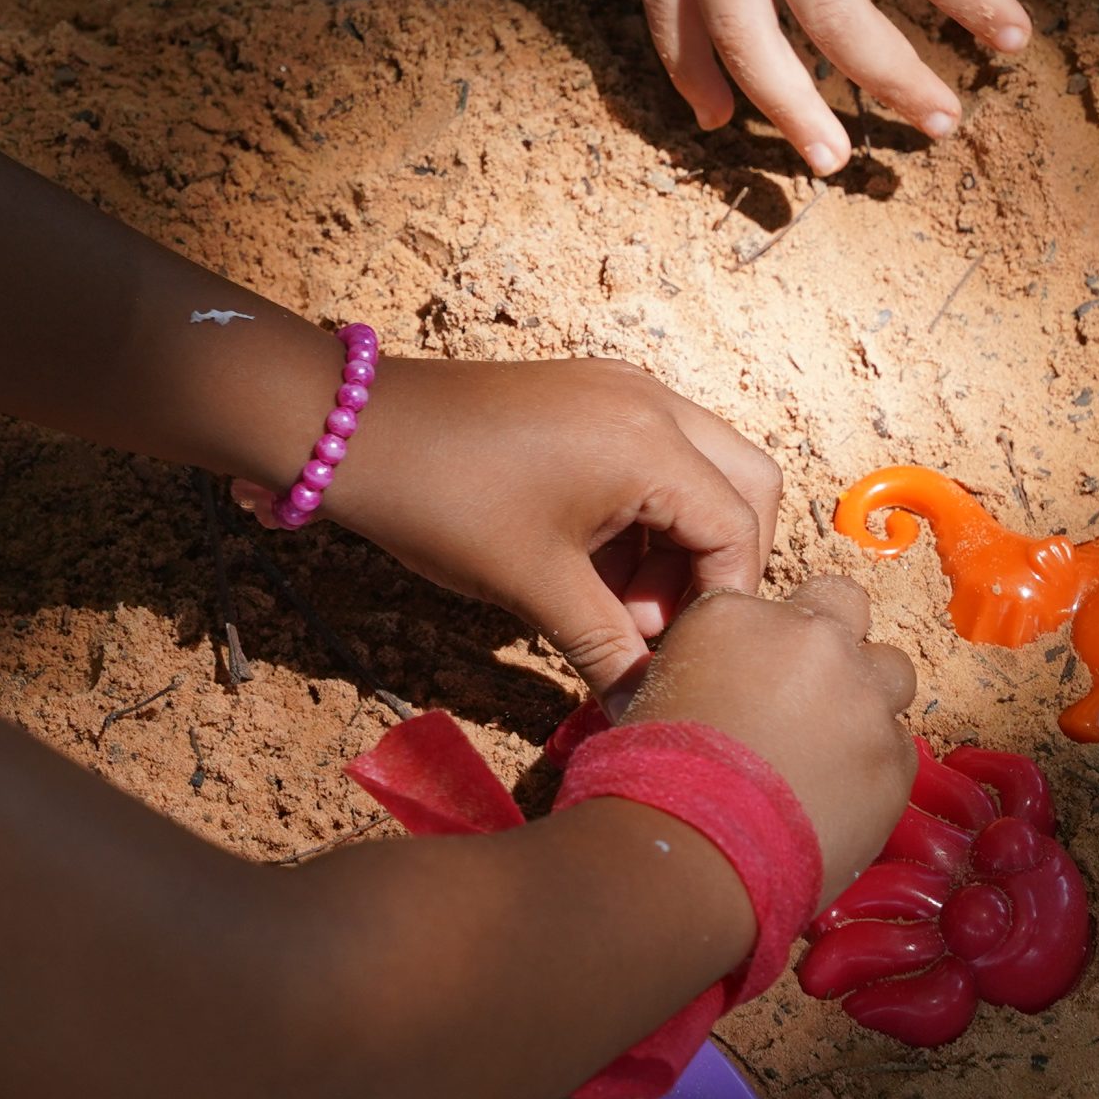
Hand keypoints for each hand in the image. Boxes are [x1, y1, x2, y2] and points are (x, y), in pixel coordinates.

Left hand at [242, 356, 780, 700]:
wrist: (353, 432)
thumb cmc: (443, 502)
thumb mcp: (533, 586)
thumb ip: (607, 648)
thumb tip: (644, 709)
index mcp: (649, 442)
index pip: (737, 527)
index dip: (722, 601)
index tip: (682, 652)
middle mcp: (652, 401)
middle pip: (745, 485)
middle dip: (718, 562)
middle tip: (661, 623)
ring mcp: (621, 390)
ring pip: (700, 469)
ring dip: (678, 540)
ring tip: (616, 602)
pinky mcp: (590, 394)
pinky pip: (655, 453)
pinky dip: (645, 511)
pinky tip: (595, 563)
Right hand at [624, 575, 917, 888]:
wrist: (693, 851)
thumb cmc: (652, 778)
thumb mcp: (657, 695)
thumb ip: (708, 668)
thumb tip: (725, 686)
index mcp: (739, 615)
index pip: (766, 605)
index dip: (765, 644)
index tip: (754, 679)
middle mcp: (811, 640)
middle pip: (845, 605)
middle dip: (833, 640)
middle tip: (808, 691)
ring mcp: (862, 697)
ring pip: (892, 671)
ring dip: (868, 697)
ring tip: (835, 746)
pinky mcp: (894, 758)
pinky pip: (898, 747)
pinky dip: (874, 766)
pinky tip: (839, 798)